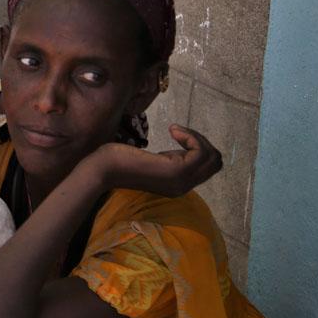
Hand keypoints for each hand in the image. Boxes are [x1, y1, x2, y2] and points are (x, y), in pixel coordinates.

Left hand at [89, 125, 222, 197]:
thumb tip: (184, 149)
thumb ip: (171, 159)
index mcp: (178, 185)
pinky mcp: (175, 172)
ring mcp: (180, 181)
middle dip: (201, 141)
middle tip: (179, 132)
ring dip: (197, 137)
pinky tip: (172, 130)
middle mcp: (183, 187)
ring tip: (175, 131)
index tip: (176, 136)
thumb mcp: (152, 160)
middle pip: (215, 163)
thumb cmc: (119, 160)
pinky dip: (191, 136)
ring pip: (212, 157)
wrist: (102, 169)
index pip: (208, 167)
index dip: (198, 147)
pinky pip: (201, 152)